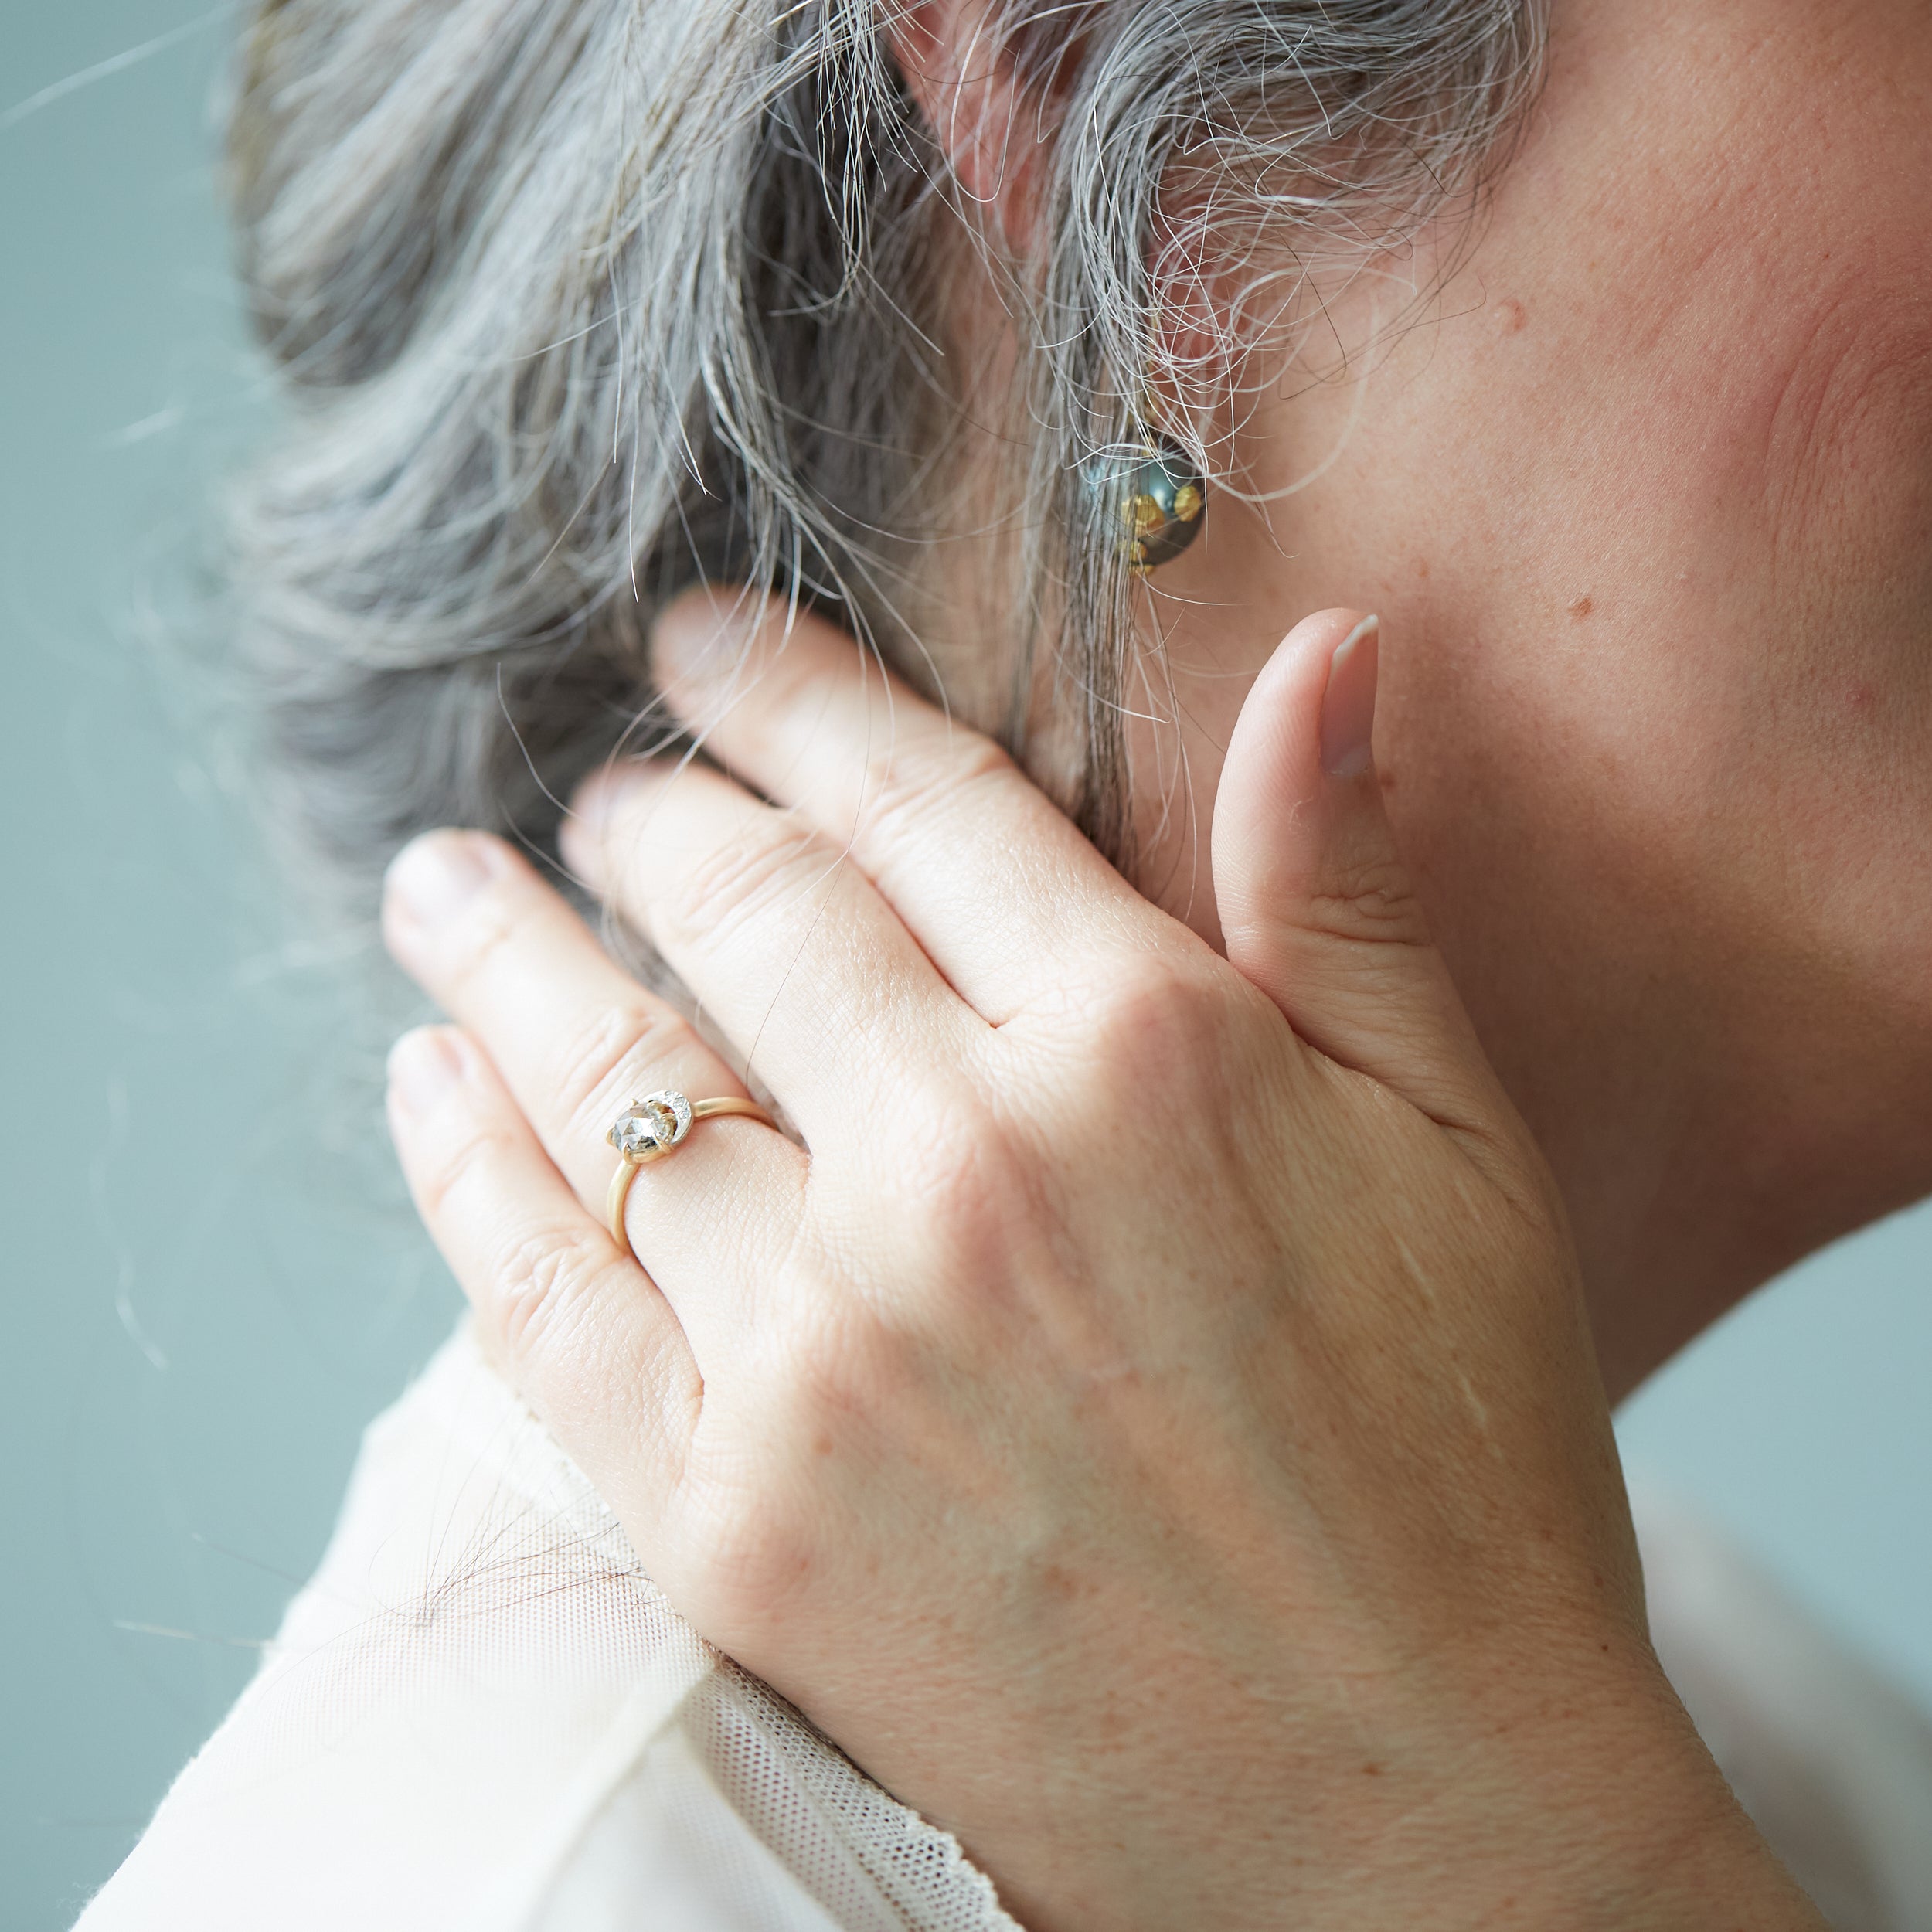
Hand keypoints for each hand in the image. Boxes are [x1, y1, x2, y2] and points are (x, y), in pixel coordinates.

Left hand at [380, 595, 1819, 1930]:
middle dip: (652, 817)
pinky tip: (426, 1083)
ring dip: (504, 956)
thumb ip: (1345, 885)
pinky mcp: (732, 1519)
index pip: (914, 800)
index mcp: (1140, 1047)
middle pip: (740, 913)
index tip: (712, 646)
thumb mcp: (1449, 1139)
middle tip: (606, 790)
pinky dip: (463, 1169)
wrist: (1402, 1807)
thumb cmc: (1457, 1456)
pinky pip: (541, 1296)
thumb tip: (1332, 646)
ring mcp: (823, 1350)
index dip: (797, 696)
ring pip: (606, 1079)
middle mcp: (958, 1167)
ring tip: (442, 888)